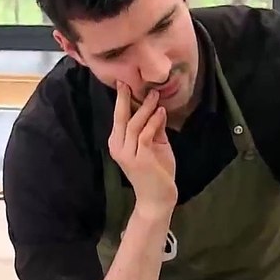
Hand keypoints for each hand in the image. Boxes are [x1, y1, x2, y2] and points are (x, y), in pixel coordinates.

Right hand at [110, 82, 176, 211]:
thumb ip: (154, 128)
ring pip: (134, 124)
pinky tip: (161, 111)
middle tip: (129, 81)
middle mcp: (118, 147)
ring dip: (145, 107)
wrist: (157, 198)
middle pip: (120, 117)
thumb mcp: (155, 145)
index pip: (118, 118)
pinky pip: (145, 134)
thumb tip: (157, 108)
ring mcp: (127, 154)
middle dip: (124, 98)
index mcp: (118, 143)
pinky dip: (154, 121)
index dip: (121, 100)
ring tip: (155, 95)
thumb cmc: (156, 172)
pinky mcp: (140, 159)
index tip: (125, 82)